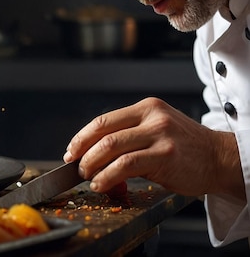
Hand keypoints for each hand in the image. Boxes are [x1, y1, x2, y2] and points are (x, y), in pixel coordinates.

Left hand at [63, 97, 243, 199]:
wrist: (221, 158)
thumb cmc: (186, 149)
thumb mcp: (157, 131)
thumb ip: (129, 138)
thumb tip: (94, 156)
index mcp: (146, 108)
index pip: (103, 120)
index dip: (82, 137)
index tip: (71, 151)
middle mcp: (152, 117)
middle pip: (103, 132)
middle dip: (82, 151)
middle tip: (76, 166)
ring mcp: (159, 135)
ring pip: (111, 147)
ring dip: (92, 164)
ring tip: (88, 177)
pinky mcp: (165, 155)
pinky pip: (125, 165)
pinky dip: (107, 176)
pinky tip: (102, 183)